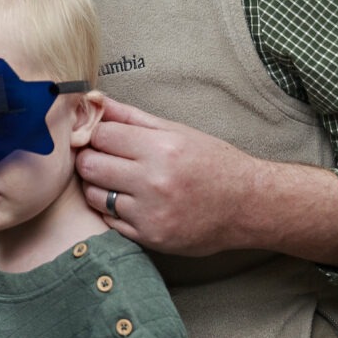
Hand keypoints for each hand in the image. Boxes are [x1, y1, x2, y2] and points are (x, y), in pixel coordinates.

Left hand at [78, 98, 337, 264]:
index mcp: (162, 149)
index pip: (100, 136)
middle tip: (103, 158)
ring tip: (117, 180)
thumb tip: (93, 100)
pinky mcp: (150, 238)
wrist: (248, 206)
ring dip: (97, 186)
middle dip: (90, 159)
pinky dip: (111, 210)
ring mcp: (150, 214)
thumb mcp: (177, 131)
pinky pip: (108, 221)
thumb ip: (131, 117)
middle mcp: (154, 182)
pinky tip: (129, 201)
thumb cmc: (213, 163)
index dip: (95, 134)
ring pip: (93, 195)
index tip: (101, 137)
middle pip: (89, 165)